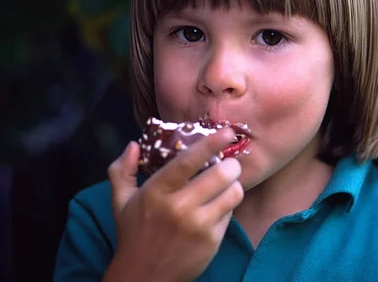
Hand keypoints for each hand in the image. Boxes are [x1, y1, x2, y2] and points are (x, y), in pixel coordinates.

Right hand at [104, 128, 243, 281]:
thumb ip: (122, 170)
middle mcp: (179, 206)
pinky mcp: (212, 240)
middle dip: (231, 165)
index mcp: (157, 191)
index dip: (212, 143)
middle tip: (229, 165)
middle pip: (221, 174)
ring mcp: (198, 225)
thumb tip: (133, 145)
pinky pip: (231, 213)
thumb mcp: (121, 201)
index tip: (227, 132)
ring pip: (233, 193)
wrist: (143, 277)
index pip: (189, 160)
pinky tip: (217, 208)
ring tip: (225, 186)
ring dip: (234, 185)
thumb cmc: (134, 234)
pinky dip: (228, 207)